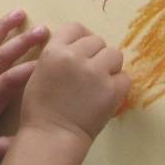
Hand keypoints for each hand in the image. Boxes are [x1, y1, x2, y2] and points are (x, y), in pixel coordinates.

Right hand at [18, 22, 128, 145]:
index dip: (81, 38)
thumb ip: (57, 55)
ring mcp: (96, 73)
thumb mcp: (39, 72)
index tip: (82, 50)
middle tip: (90, 72)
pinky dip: (118, 84)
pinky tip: (107, 94)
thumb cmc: (40, 108)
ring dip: (109, 65)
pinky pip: (124, 76)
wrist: (52, 136)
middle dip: (95, 54)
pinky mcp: (112, 89)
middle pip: (97, 41)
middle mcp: (76, 57)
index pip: (75, 28)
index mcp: (54, 51)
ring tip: (100, 82)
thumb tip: (78, 46)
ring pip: (114, 54)